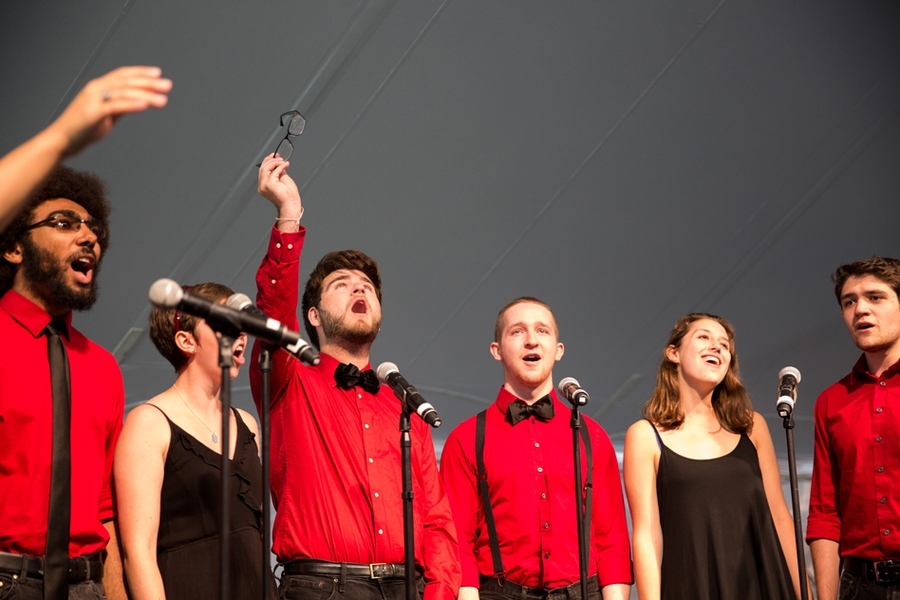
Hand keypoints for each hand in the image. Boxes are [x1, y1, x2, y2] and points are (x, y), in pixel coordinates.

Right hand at [47, 66, 171, 157]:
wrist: (61, 141)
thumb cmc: (81, 128)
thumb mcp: (105, 114)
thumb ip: (119, 106)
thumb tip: (138, 101)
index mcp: (98, 87)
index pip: (122, 75)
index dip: (140, 72)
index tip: (158, 73)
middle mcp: (95, 89)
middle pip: (126, 82)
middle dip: (148, 83)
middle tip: (168, 85)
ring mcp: (93, 100)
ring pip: (123, 93)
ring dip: (145, 95)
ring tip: (163, 100)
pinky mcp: (92, 113)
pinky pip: (115, 106)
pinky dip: (131, 104)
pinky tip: (145, 105)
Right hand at [257, 153, 301, 216]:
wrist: (291, 204)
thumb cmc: (288, 195)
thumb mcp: (283, 178)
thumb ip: (279, 170)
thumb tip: (278, 161)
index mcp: (264, 184)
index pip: (262, 169)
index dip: (268, 161)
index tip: (275, 155)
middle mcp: (262, 185)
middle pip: (262, 168)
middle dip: (271, 160)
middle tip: (280, 158)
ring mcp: (264, 185)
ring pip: (265, 168)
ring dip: (275, 162)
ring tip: (283, 162)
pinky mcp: (269, 184)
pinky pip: (274, 171)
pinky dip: (280, 166)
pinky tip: (286, 165)